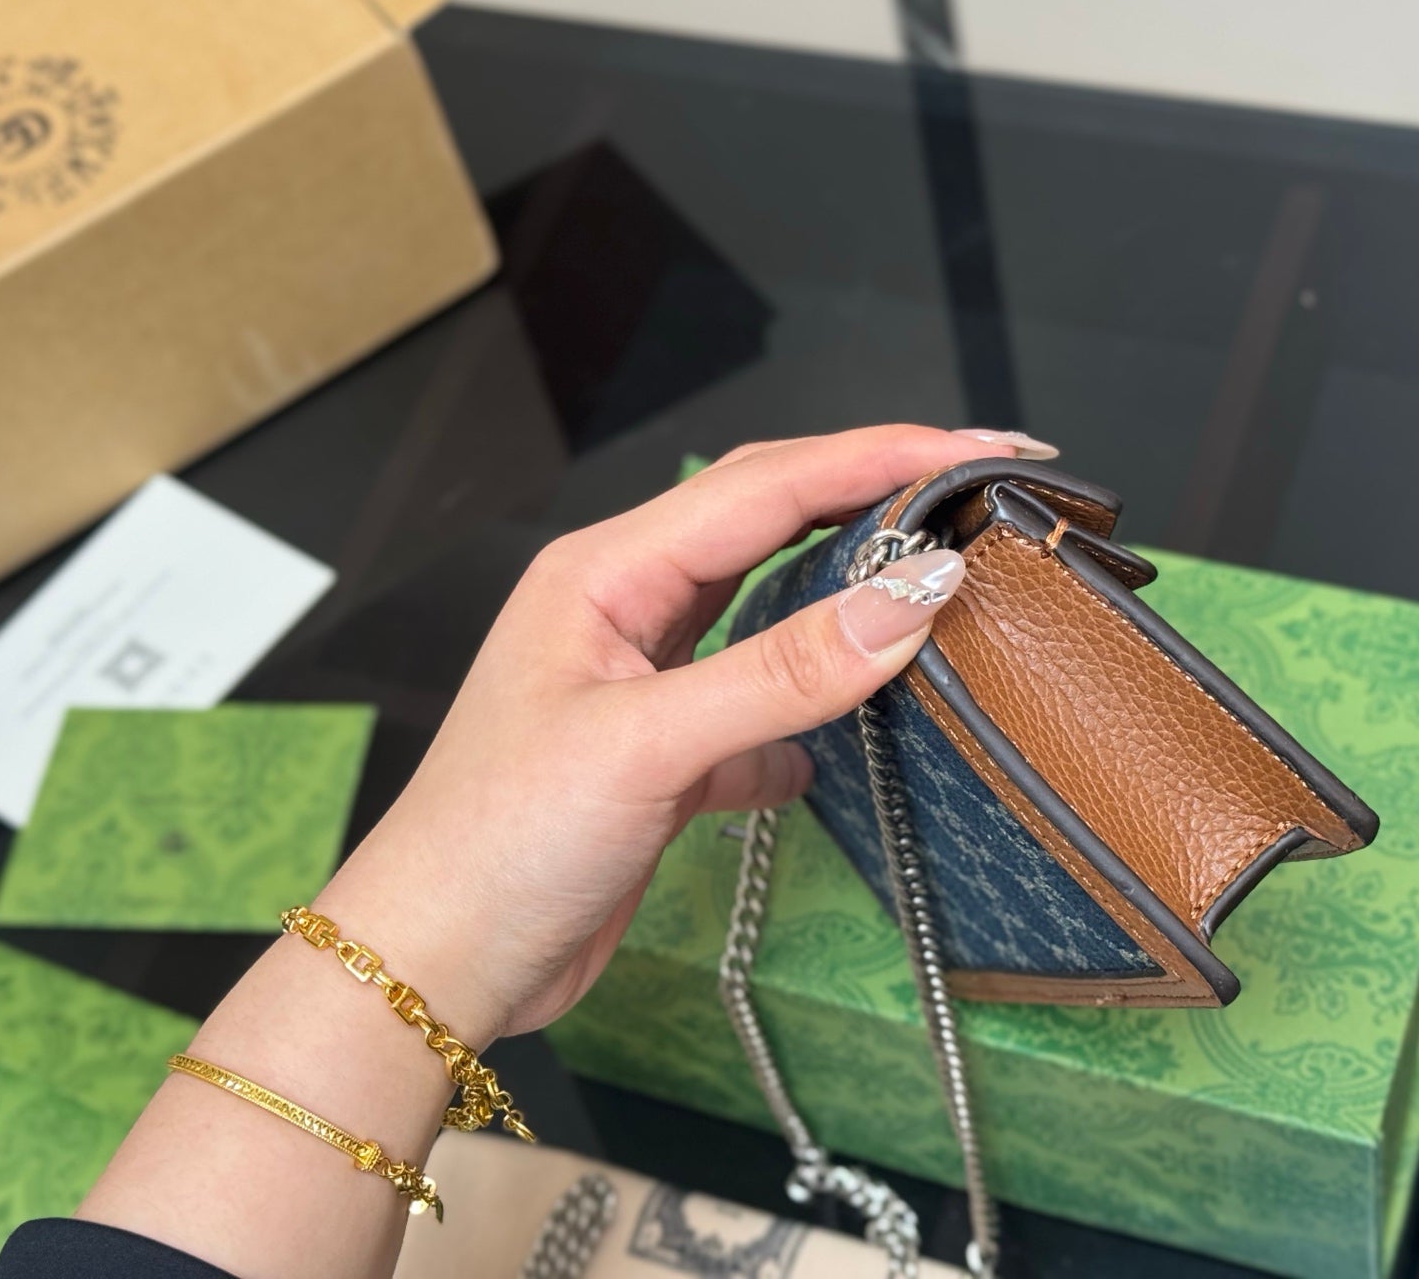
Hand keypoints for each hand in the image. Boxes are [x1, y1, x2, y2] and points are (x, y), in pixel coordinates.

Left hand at [317, 425, 1052, 1038]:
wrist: (436, 967)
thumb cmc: (502, 842)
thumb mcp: (645, 746)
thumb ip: (782, 672)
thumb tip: (916, 597)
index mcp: (606, 570)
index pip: (767, 485)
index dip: (880, 458)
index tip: (982, 452)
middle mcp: (627, 606)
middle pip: (772, 520)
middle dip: (874, 494)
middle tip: (982, 487)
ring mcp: (647, 677)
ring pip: (771, 606)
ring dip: (850, 592)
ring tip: (940, 576)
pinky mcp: (668, 751)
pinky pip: (763, 701)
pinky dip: (816, 706)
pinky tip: (857, 731)